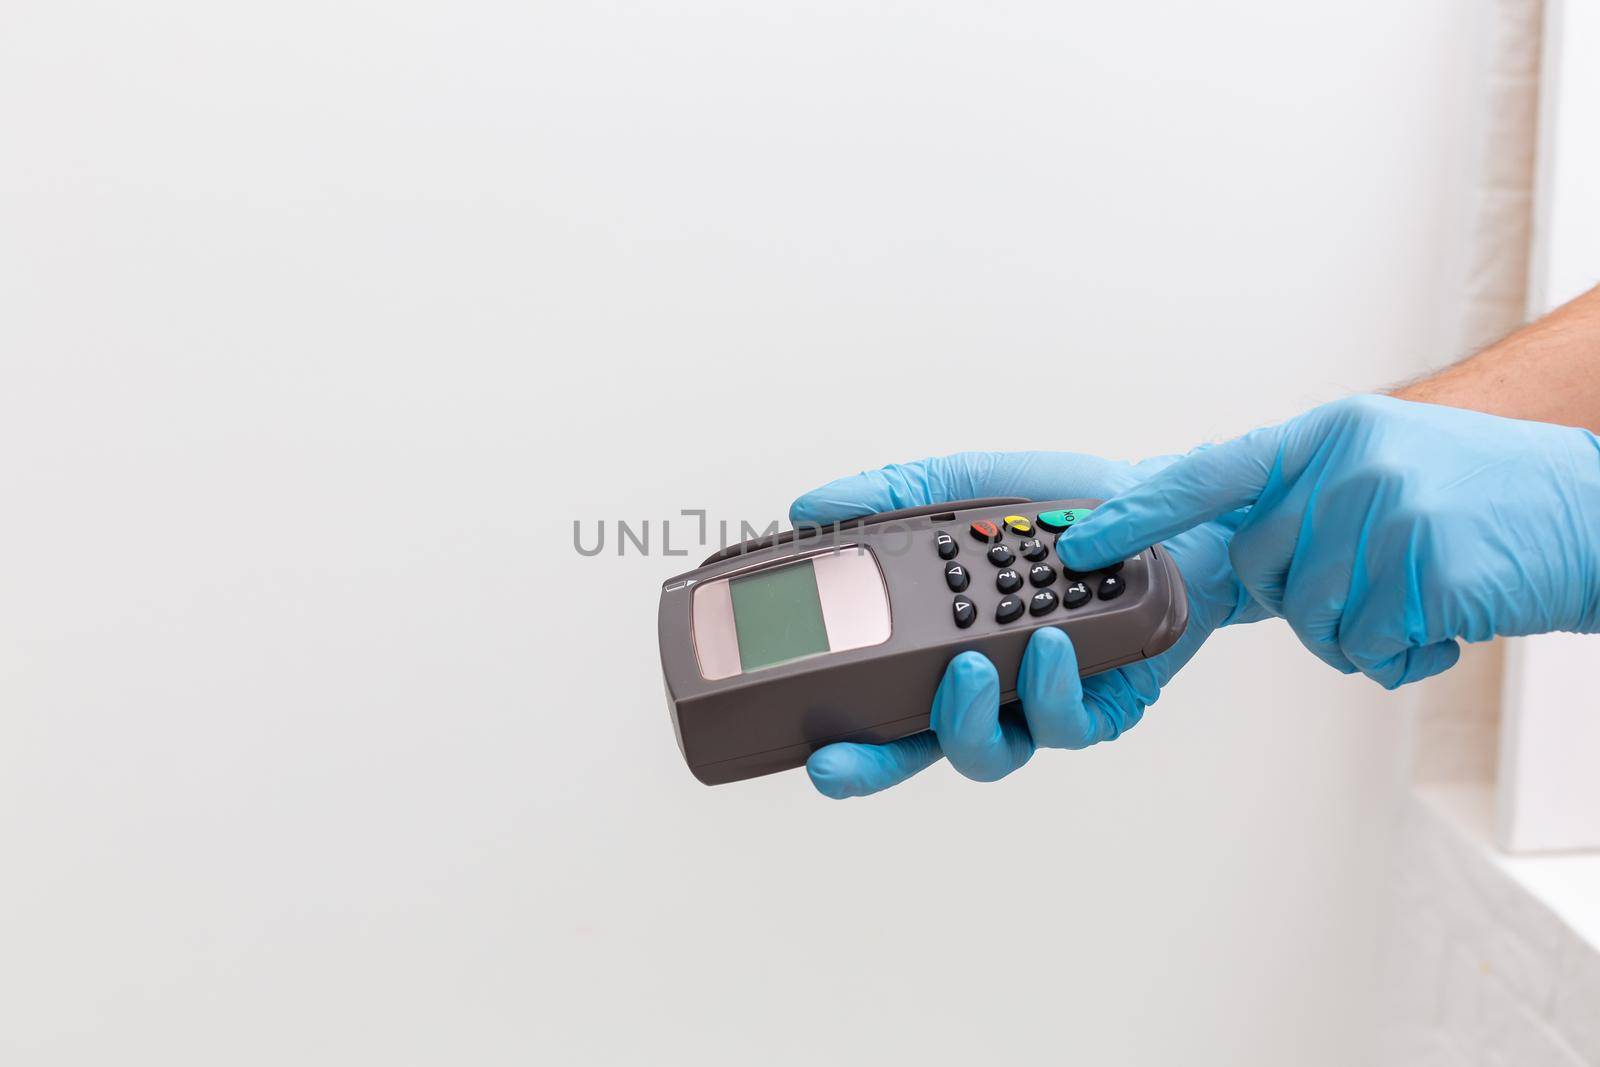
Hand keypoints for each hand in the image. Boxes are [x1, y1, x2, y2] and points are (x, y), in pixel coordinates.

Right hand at [789, 451, 1265, 797]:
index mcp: (941, 638)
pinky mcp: (1098, 706)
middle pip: (913, 748)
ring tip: (970, 665)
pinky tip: (1051, 646)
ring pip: (985, 753)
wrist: (1169, 505)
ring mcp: (1035, 699)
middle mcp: (983, 680)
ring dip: (964, 717)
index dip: (838, 729)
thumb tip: (813, 508)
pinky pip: (1063, 726)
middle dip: (869, 765)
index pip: (876, 696)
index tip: (802, 735)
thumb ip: (894, 496)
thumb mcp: (972, 486)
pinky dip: (1051, 689)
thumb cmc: (1075, 507)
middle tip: (836, 760)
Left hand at [1059, 395, 1599, 688]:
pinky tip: (1455, 623)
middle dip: (1308, 604)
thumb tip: (1235, 544)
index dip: (1141, 514)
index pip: (1209, 474)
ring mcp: (1390, 511)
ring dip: (1366, 635)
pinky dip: (1410, 657)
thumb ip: (1309, 493)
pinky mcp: (1430, 569)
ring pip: (1316, 619)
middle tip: (1381, 589)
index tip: (1080, 544)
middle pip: (1264, 574)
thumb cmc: (1491, 500)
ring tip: (1428, 600)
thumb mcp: (1391, 462)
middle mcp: (1349, 462)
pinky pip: (1375, 646)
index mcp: (1329, 434)